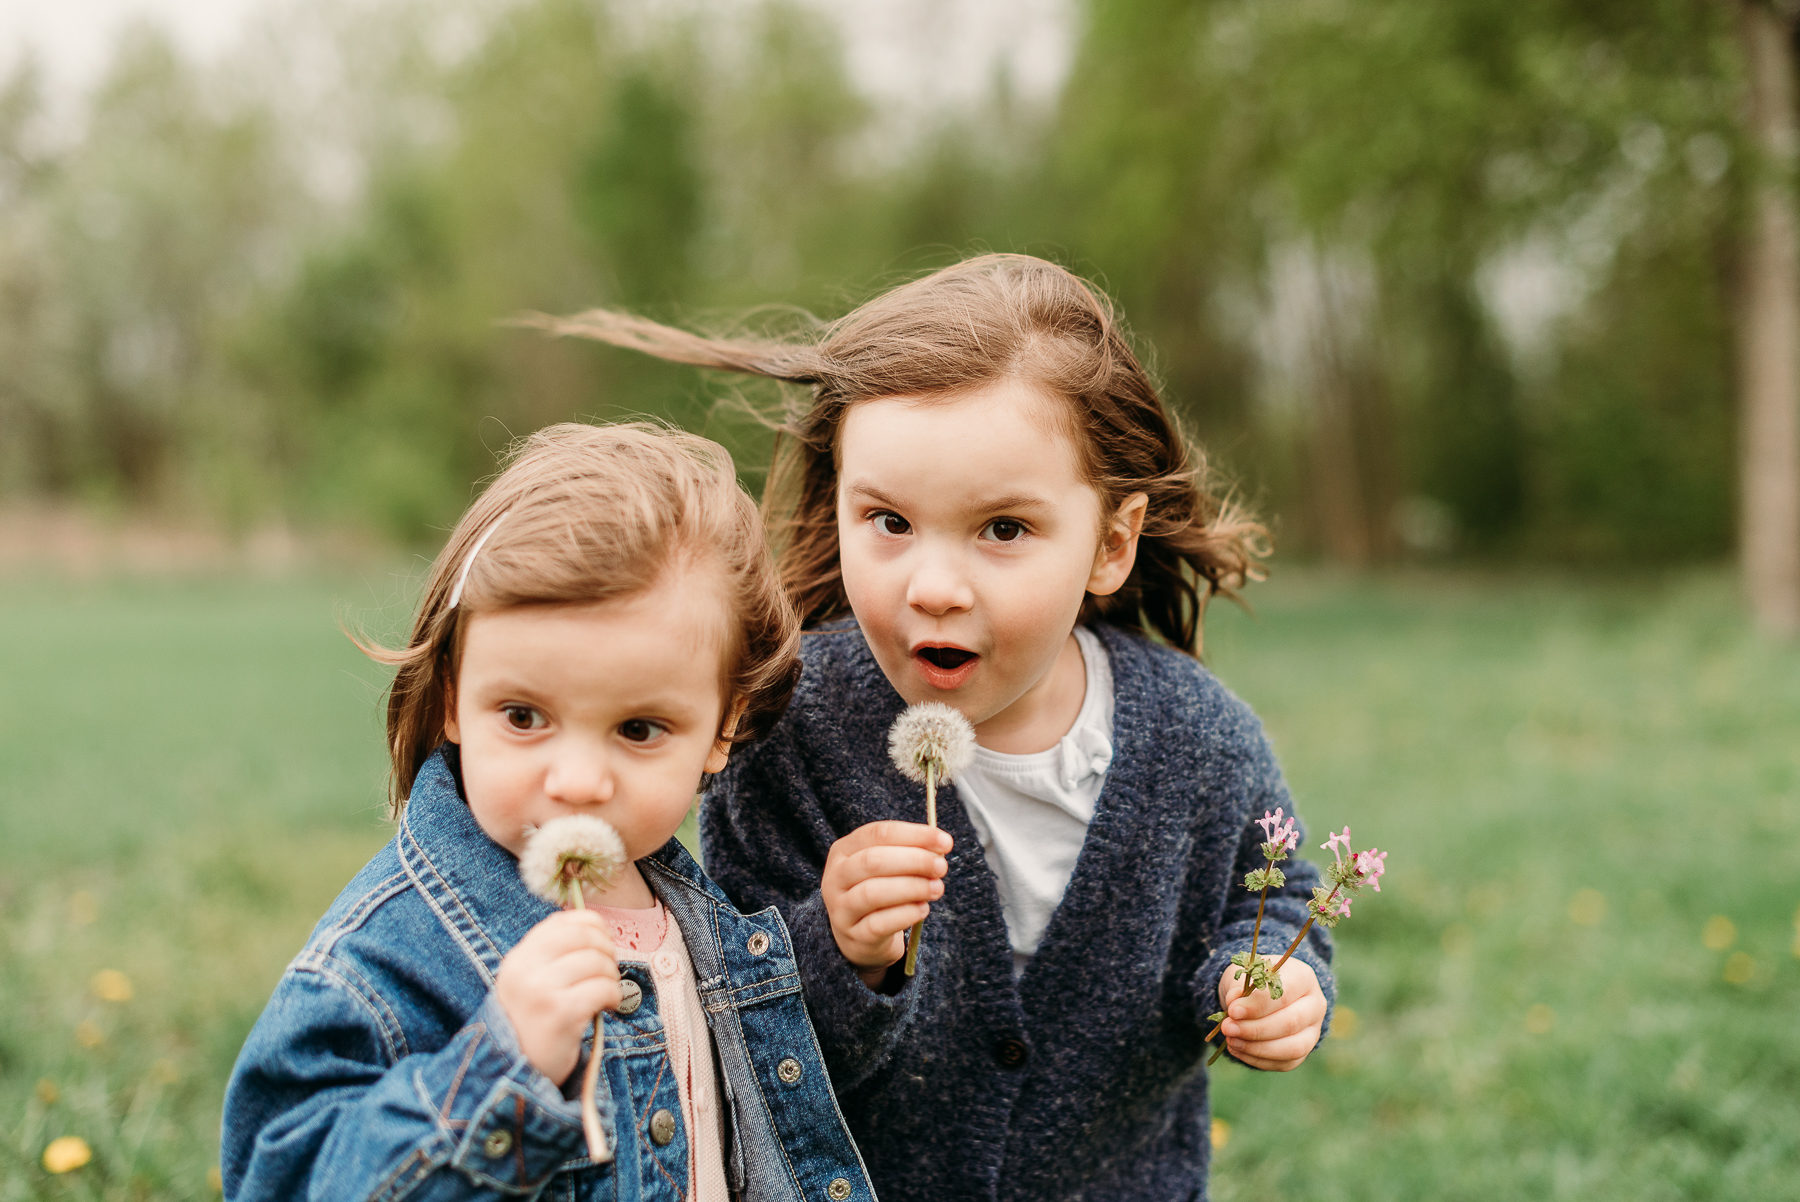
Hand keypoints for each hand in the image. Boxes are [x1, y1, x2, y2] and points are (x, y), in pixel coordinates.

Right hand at [495, 910, 620, 1085]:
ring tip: (606, 992)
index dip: (593, 926)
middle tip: (609, 970)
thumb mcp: (528, 983)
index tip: (603, 942)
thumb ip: (552, 956)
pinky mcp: (561, 1013)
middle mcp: (526, 969)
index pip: (563, 921)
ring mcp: (542, 990)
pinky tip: (607, 1006)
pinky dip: (614, 996)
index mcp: (519, 957)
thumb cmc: (530, 1025)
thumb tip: (596, 929)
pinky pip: (603, 988)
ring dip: (612, 976)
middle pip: (584, 936)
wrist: (513, 1072)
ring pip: (597, 961)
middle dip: (607, 949)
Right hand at [821, 820, 950, 987]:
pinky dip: (905, 914)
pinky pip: (879, 924)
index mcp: (844, 850)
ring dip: (912, 887)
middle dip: (914, 860)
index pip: (878, 833)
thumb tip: (940, 847)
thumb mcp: (889, 867)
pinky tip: (923, 909)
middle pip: (873, 861)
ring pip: (873, 893)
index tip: (945, 842)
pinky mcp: (854, 935)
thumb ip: (910, 853)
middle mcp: (836, 877)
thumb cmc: (880, 891)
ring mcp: (841, 908)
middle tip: (941, 867)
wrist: (861, 937)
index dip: (914, 835)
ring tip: (937, 888)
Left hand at [1216, 956, 1325, 1070]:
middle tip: (1228, 1028)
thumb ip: (1238, 987)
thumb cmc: (1254, 981)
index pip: (1284, 994)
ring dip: (1257, 1048)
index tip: (1233, 1011)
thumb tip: (1234, 1005)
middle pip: (1291, 1023)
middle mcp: (1315, 1005)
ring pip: (1293, 1048)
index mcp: (1303, 978)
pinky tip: (1237, 1049)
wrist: (1262, 995)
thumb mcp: (1243, 975)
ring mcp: (1313, 1031)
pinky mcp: (1304, 1052)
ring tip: (1231, 1040)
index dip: (1258, 1006)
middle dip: (1256, 1029)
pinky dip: (1258, 1059)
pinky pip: (1285, 1063)